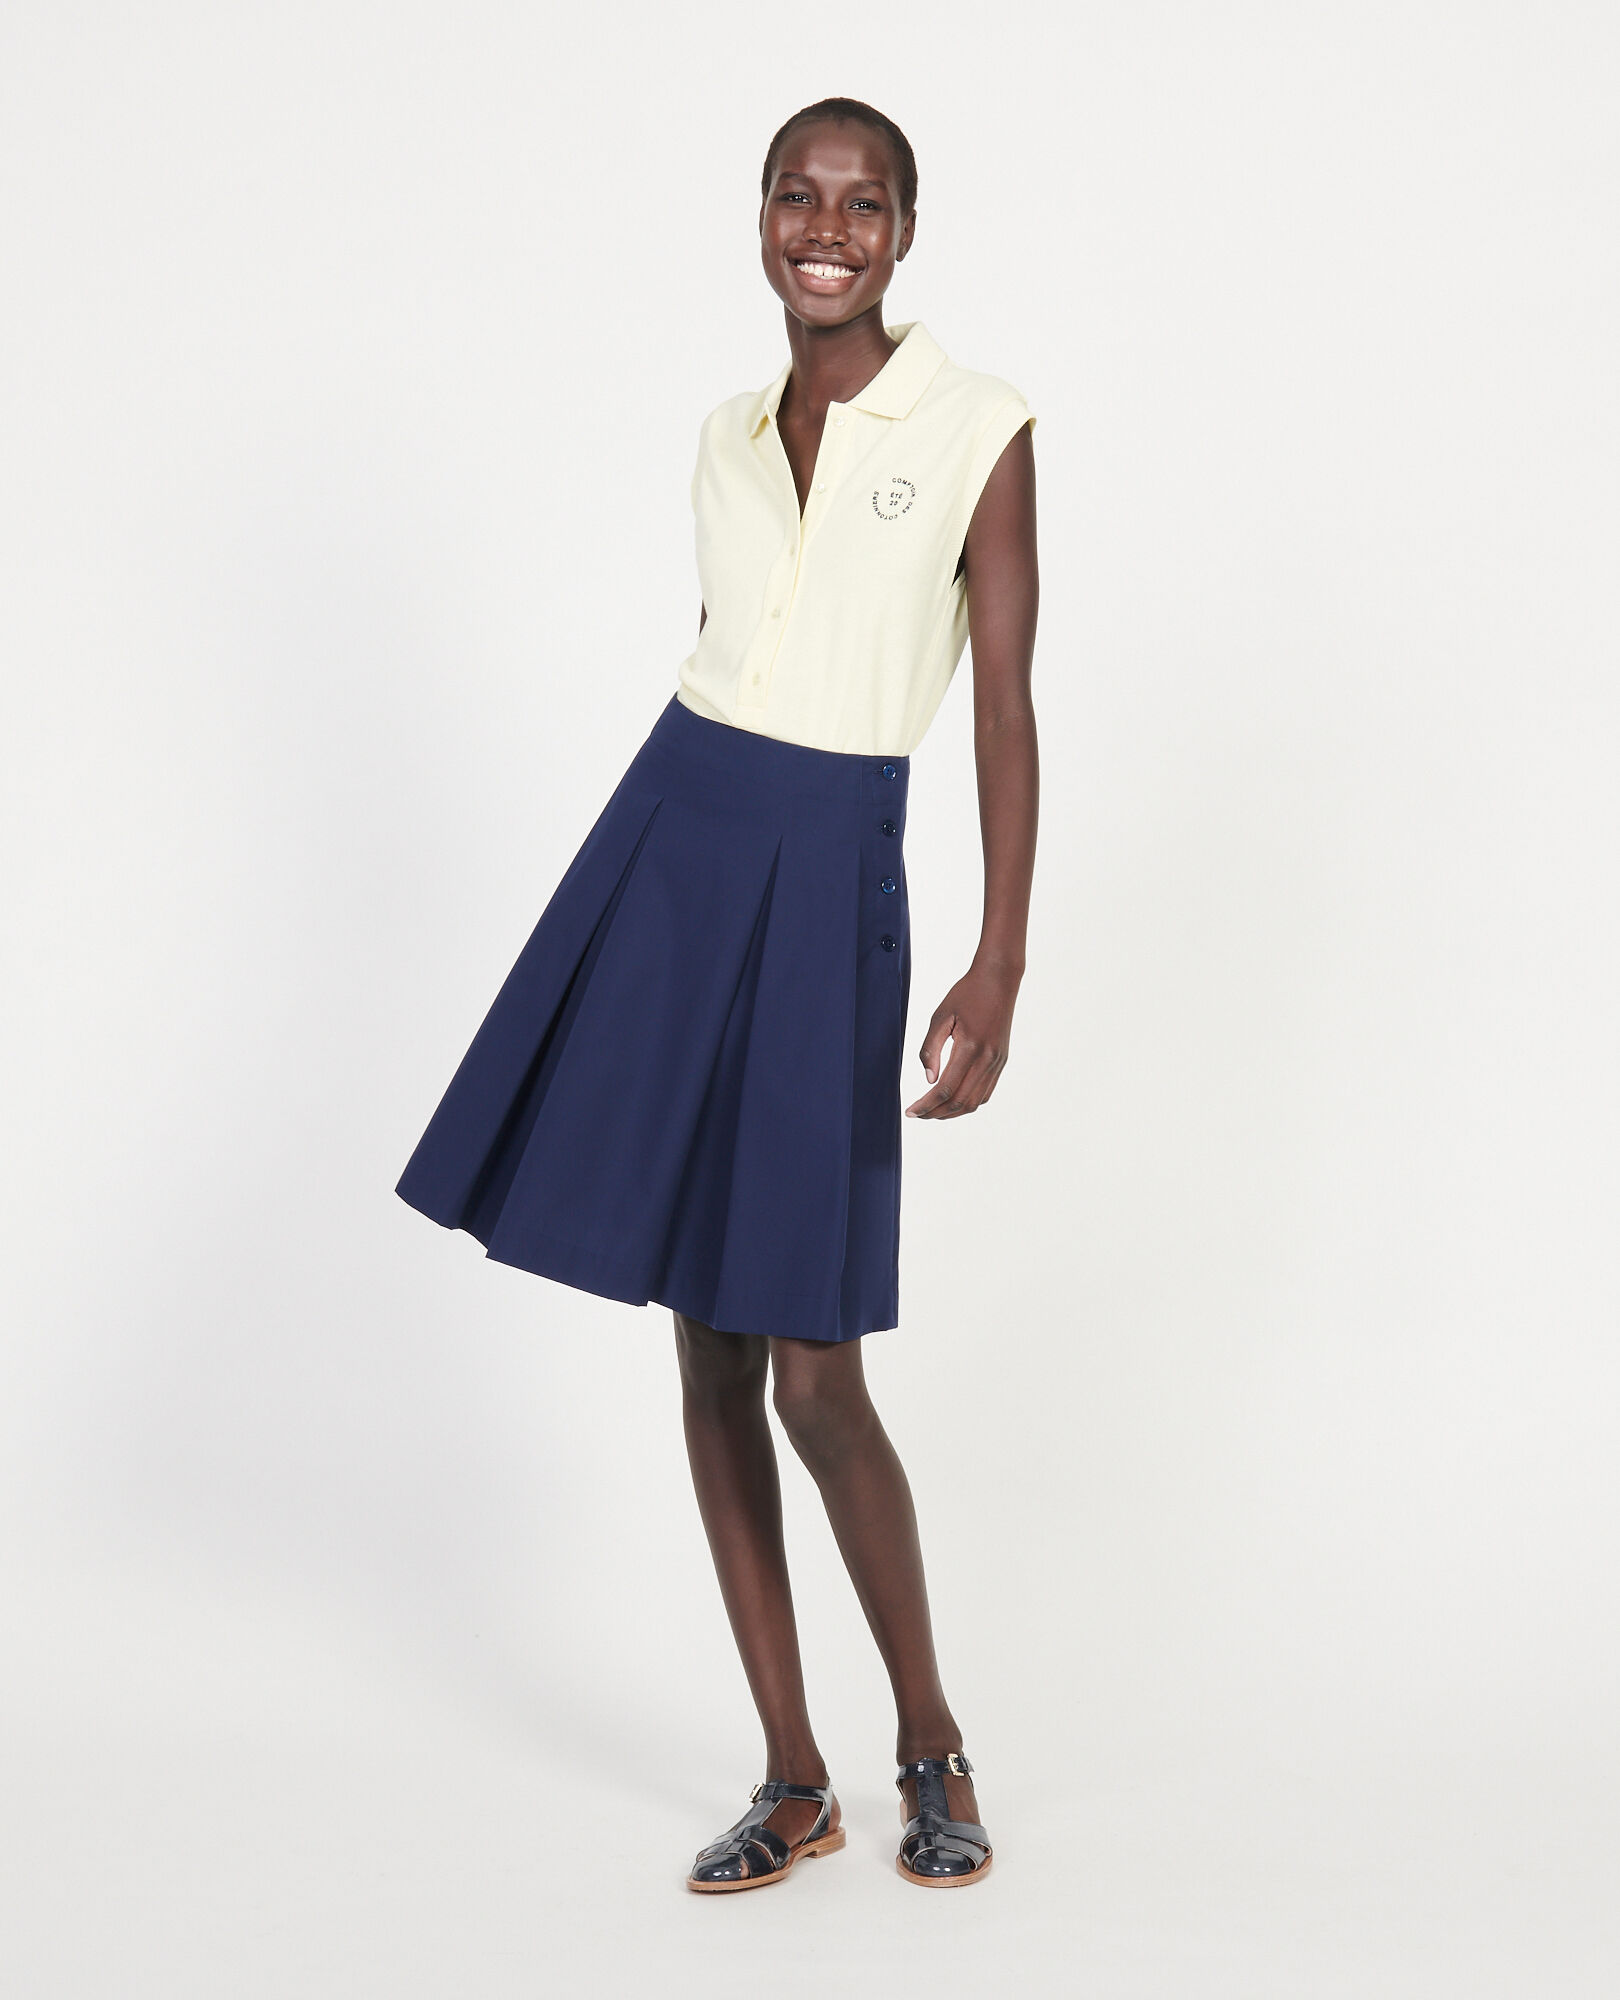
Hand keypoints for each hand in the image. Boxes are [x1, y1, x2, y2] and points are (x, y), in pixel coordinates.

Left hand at [904, 962, 1020, 1118]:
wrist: (999, 979)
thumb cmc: (966, 994)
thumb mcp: (940, 1016)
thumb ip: (930, 1049)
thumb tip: (929, 1079)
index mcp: (970, 1048)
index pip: (945, 1089)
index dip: (926, 1105)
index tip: (910, 1111)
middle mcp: (988, 1059)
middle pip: (960, 1102)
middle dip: (936, 1113)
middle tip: (917, 1114)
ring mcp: (997, 1062)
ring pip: (975, 1102)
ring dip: (952, 1112)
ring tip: (932, 1112)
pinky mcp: (1001, 1061)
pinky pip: (985, 1092)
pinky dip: (968, 1103)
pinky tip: (952, 1101)